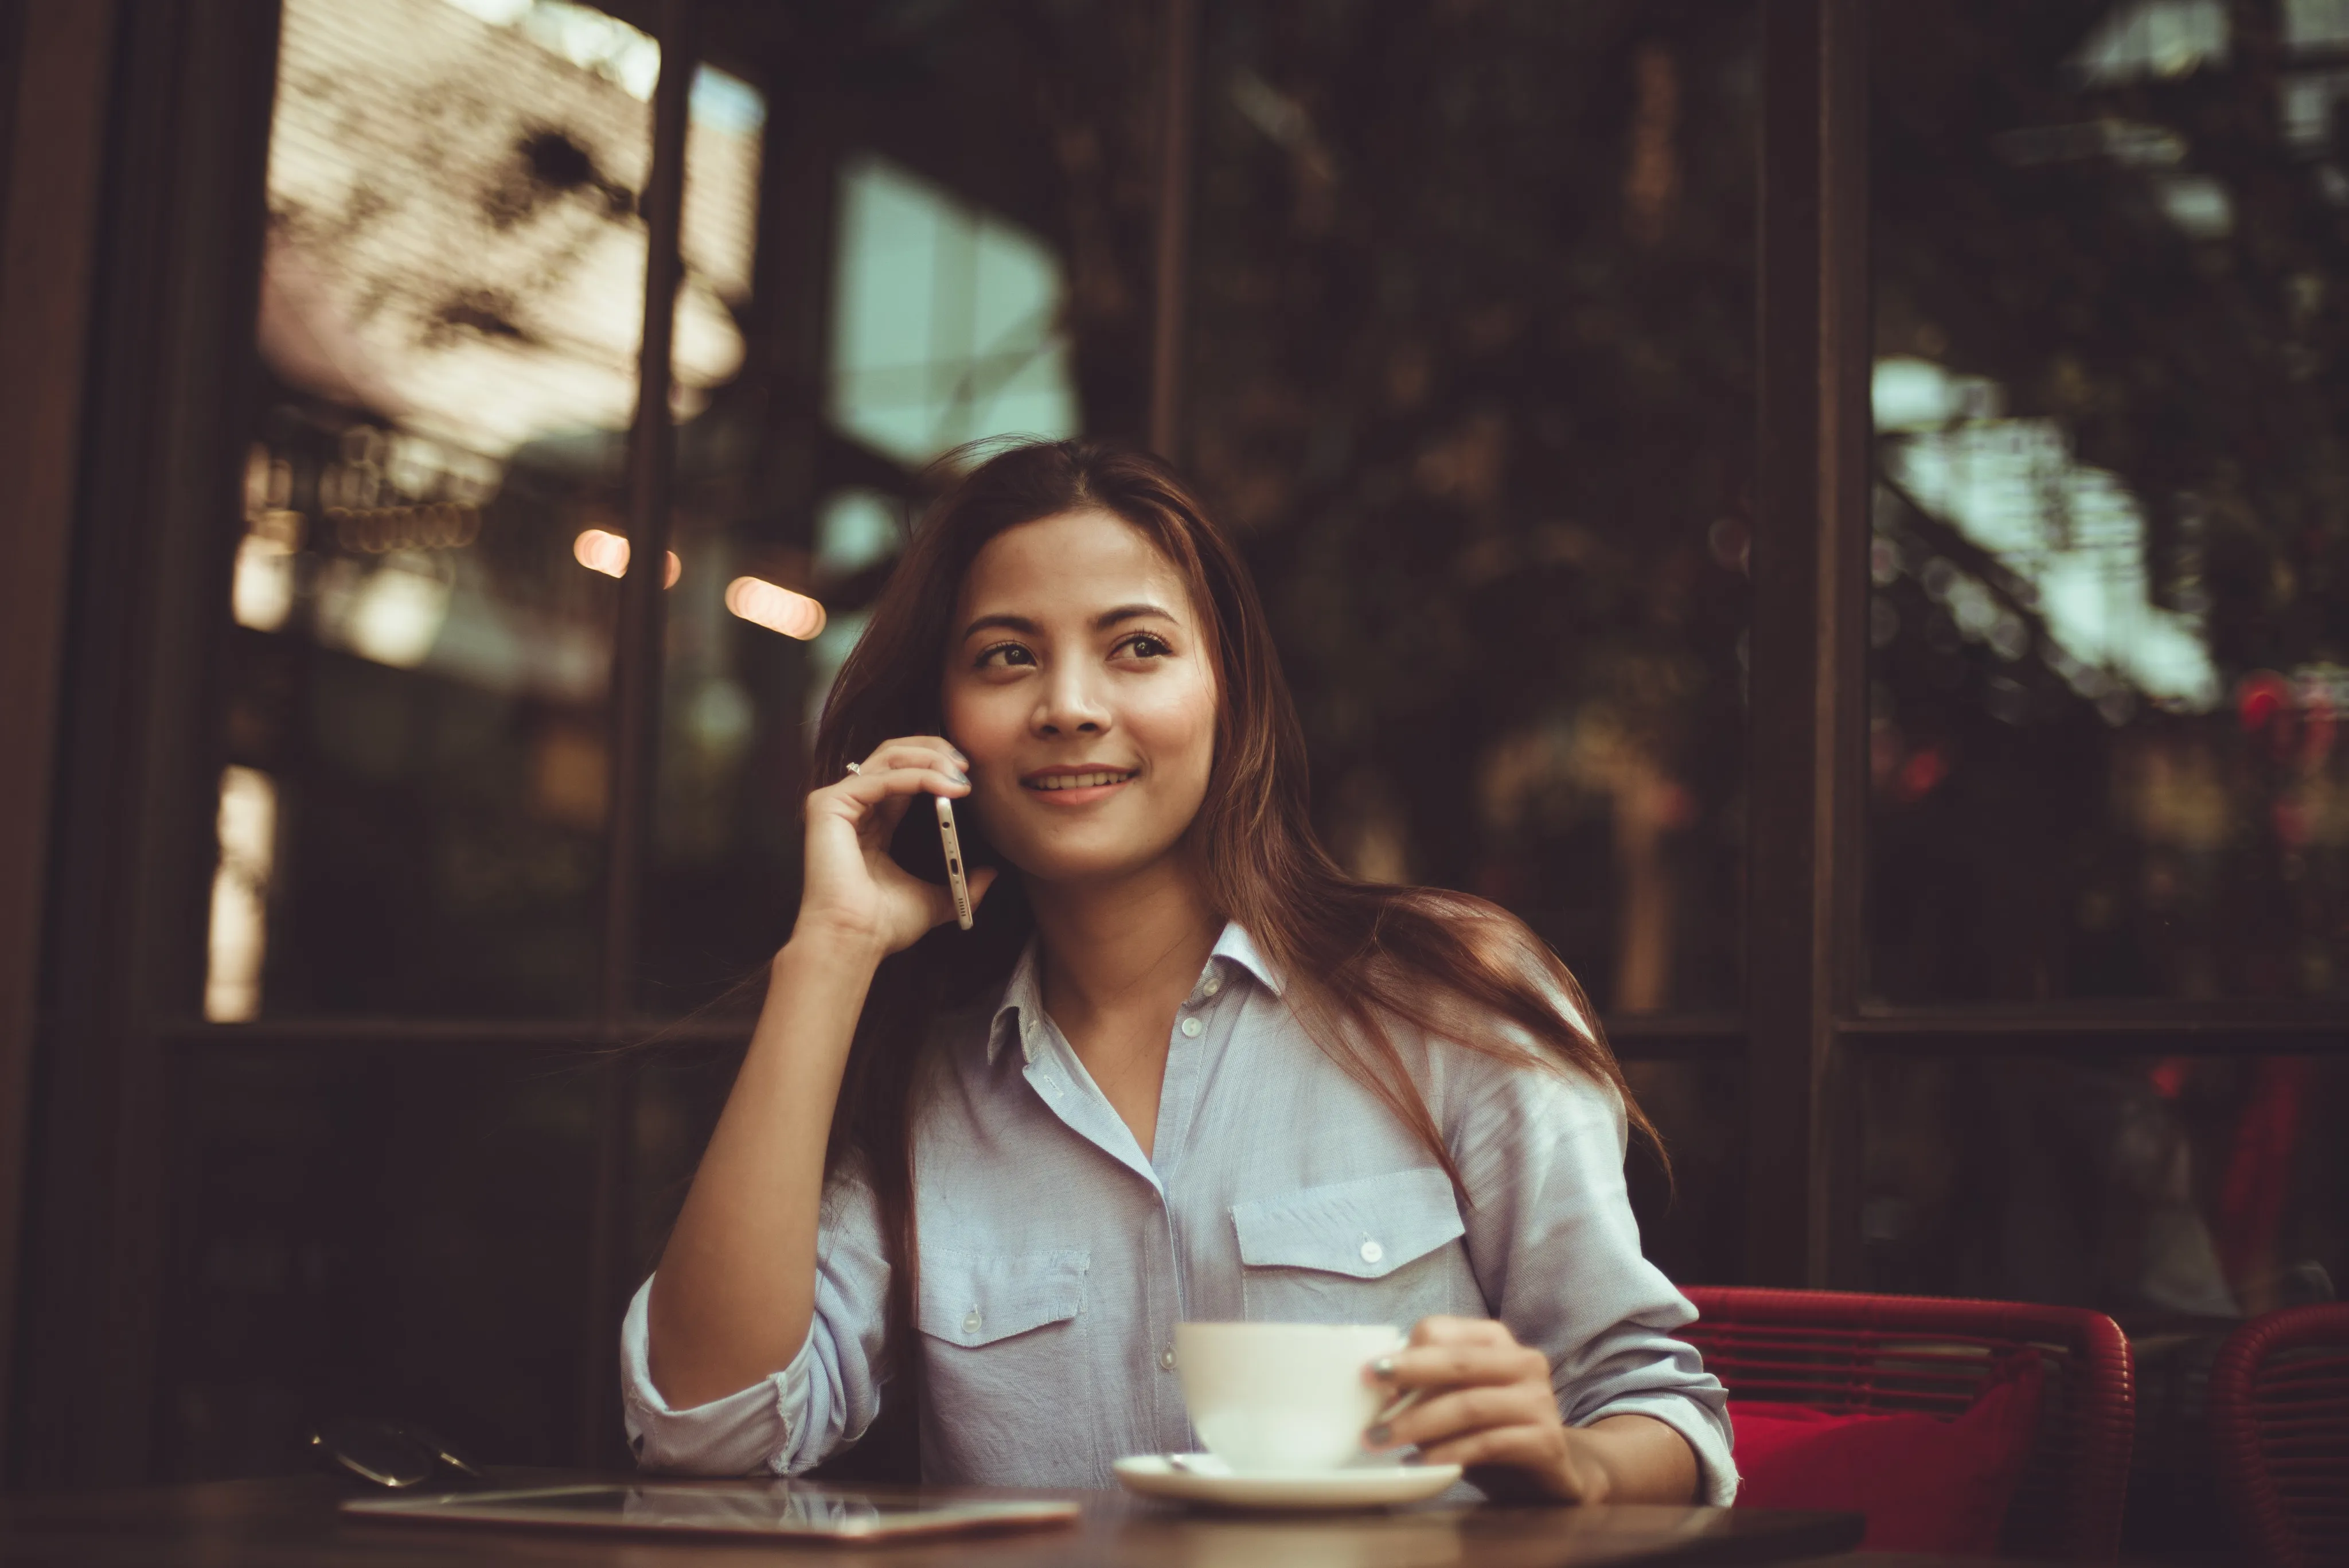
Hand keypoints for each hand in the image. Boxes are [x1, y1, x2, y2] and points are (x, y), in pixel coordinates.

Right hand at [794, 735, 998, 957]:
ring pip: (888, 757)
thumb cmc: (883, 925)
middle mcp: (854, 806)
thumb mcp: (935, 898)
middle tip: (967, 765)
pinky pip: (880, 778)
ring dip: (930, 760)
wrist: (855, 940)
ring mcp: (838, 803)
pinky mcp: (829, 805)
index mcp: (874, 822)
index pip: (905, 774)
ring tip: (961, 775)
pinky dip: (916, 777)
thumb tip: (991, 874)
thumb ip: (961, 884)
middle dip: (935, 752)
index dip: (937, 766)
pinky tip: (944, 786)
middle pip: (894, 754)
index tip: (969, 775)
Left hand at [1364, 1316, 1610, 1502]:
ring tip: (1381, 1441)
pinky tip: (1420, 1463)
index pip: (1442, 1330)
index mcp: (1496, 1341)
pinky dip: (1450, 1452)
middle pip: (1457, 1362)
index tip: (1368, 1375)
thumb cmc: (1492, 1429)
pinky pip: (1490, 1443)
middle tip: (1369, 1396)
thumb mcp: (1457, 1400)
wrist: (1553, 1472)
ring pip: (1470, 1405)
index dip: (1404, 1352)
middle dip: (1408, 1376)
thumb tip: (1375, 1389)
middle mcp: (1524, 1363)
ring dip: (1419, 1423)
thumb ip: (1427, 1387)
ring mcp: (1540, 1401)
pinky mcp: (1547, 1441)